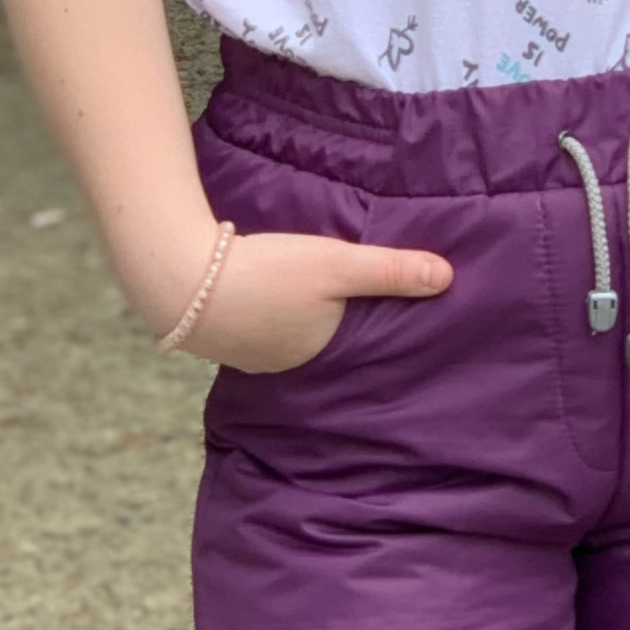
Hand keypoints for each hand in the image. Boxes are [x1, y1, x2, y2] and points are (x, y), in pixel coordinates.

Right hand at [155, 223, 452, 373]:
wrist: (180, 277)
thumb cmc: (267, 274)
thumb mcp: (337, 264)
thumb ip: (391, 271)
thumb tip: (449, 279)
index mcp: (317, 354)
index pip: (351, 338)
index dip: (360, 321)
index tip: (368, 305)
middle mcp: (282, 364)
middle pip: (314, 336)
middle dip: (324, 319)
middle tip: (331, 291)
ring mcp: (244, 355)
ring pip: (278, 331)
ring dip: (287, 313)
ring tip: (295, 288)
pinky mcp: (213, 335)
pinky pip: (247, 324)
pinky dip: (255, 308)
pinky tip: (253, 289)